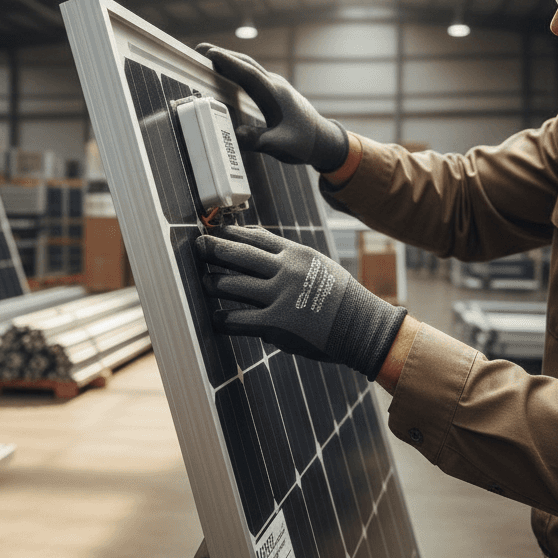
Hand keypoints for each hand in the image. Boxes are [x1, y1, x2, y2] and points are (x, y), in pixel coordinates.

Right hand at [195, 43, 348, 172]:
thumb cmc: (304, 143)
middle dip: (224, 55)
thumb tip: (236, 135)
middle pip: (247, 64)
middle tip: (200, 49)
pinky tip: (229, 73)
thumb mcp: (281, 146)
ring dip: (230, 60)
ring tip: (209, 56)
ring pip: (250, 67)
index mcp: (275, 95)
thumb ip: (258, 141)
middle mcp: (275, 85)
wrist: (324, 140)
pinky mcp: (275, 91)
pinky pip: (253, 75)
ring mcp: (276, 86)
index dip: (229, 63)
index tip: (210, 53)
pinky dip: (238, 69)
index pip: (248, 74)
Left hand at [195, 226, 405, 377]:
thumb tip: (255, 241)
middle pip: (237, 255)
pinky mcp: (274, 325)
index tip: (213, 230)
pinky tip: (214, 318)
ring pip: (231, 285)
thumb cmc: (338, 295)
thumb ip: (287, 255)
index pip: (254, 237)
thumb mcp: (317, 264)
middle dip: (212, 249)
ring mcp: (278, 298)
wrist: (360, 326)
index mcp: (295, 254)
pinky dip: (221, 318)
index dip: (229, 233)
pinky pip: (237, 320)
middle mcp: (284, 271)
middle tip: (197, 246)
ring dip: (212, 284)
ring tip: (205, 284)